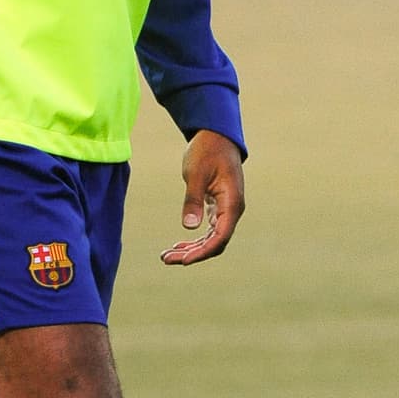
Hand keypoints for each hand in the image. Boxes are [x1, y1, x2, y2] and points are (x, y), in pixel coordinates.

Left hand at [160, 130, 245, 266]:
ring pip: (211, 239)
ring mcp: (227, 210)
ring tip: (167, 255)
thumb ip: (193, 199)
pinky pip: (209, 230)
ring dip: (191, 249)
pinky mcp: (219, 208)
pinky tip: (178, 245)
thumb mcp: (195, 173)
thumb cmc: (207, 151)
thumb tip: (190, 227)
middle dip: (192, 254)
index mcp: (232, 203)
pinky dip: (194, 239)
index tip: (183, 261)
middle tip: (165, 259)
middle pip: (215, 243)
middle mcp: (233, 210)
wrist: (216, 136)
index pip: (220, 237)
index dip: (202, 252)